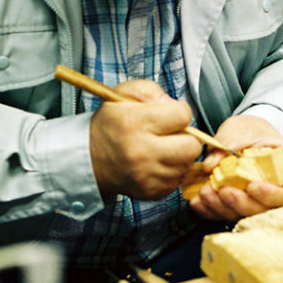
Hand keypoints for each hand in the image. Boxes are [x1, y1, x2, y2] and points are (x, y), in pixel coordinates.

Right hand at [89, 80, 201, 200]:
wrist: (90, 159)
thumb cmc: (110, 125)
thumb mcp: (122, 95)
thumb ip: (150, 91)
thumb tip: (173, 104)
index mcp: (134, 122)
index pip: (182, 116)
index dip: (180, 112)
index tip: (170, 115)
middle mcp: (141, 151)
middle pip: (192, 146)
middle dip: (187, 137)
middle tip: (173, 135)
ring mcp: (146, 175)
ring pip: (187, 164)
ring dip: (180, 155)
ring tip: (163, 148)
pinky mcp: (151, 191)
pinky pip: (178, 180)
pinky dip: (172, 171)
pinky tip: (158, 163)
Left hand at [188, 114, 282, 220]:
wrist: (245, 134)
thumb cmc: (252, 129)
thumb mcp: (243, 128)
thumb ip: (229, 142)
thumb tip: (210, 165)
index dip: (272, 196)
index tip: (252, 187)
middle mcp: (276, 189)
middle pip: (266, 210)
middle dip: (242, 205)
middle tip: (223, 192)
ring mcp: (257, 200)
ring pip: (244, 215)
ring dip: (223, 208)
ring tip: (204, 193)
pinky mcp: (239, 204)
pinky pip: (227, 213)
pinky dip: (211, 211)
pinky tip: (198, 203)